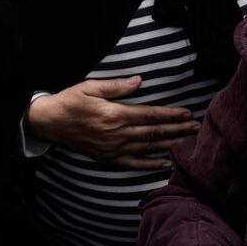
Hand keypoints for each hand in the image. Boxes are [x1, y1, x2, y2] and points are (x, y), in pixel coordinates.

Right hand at [25, 77, 197, 167]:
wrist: (49, 123)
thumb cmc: (69, 101)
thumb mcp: (90, 86)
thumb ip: (116, 86)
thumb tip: (139, 81)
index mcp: (114, 114)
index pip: (150, 114)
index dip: (171, 114)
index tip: (187, 112)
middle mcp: (116, 134)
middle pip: (154, 132)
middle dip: (178, 129)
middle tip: (197, 127)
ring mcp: (113, 149)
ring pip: (149, 147)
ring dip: (171, 145)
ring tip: (189, 141)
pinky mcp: (108, 159)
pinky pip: (135, 164)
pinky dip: (152, 165)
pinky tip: (167, 163)